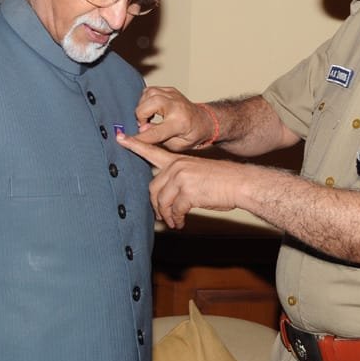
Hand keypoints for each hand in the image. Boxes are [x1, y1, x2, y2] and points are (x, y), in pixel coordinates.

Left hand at [117, 133, 242, 228]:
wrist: (239, 183)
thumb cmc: (221, 180)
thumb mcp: (196, 172)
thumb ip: (178, 179)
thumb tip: (165, 197)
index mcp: (178, 160)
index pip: (151, 150)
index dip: (134, 145)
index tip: (119, 138)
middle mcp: (177, 166)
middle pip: (153, 188)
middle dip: (156, 205)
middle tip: (162, 216)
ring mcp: (181, 178)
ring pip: (162, 201)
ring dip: (166, 215)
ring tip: (174, 221)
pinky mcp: (188, 192)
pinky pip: (174, 210)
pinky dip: (177, 219)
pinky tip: (181, 222)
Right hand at [133, 86, 215, 150]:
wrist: (205, 120)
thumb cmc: (192, 134)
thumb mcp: (178, 145)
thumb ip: (158, 139)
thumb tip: (142, 130)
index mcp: (179, 123)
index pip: (154, 132)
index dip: (138, 137)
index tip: (125, 140)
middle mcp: (175, 105)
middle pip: (145, 107)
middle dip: (140, 118)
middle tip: (145, 126)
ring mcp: (172, 94)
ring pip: (146, 96)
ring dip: (143, 108)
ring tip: (149, 118)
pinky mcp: (169, 89)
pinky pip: (149, 91)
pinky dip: (146, 100)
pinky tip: (151, 109)